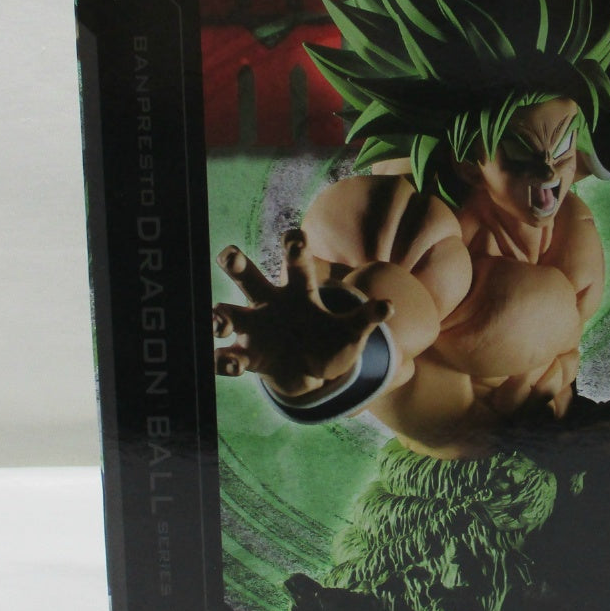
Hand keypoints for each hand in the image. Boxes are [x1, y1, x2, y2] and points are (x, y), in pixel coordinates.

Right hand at [213, 230, 392, 397]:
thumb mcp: (352, 333)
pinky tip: (230, 364)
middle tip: (228, 254)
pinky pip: (228, 357)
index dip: (295, 248)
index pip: (296, 264)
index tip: (296, 235)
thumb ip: (366, 318)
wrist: (313, 375)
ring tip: (220, 323)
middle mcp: (270, 304)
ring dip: (221, 316)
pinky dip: (225, 361)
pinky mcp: (247, 357)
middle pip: (249, 278)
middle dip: (237, 264)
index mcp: (299, 291)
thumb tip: (389, 306)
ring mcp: (254, 329)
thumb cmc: (331, 344)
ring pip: (229, 313)